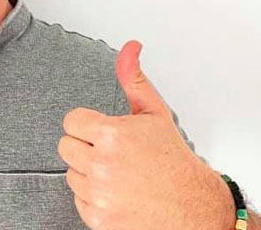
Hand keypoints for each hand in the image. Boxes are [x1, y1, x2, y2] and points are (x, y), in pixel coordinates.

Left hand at [57, 40, 233, 229]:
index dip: (88, 124)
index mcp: (112, 134)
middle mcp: (102, 164)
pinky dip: (94, 198)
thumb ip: (134, 79)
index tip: (104, 131)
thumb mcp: (155, 114)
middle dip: (86, 146)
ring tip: (119, 174)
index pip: (71, 121)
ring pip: (71, 173)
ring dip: (89, 173)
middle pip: (66, 146)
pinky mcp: (98, 218)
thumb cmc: (173, 160)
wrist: (194, 207)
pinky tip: (118, 193)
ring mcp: (99, 193)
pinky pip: (78, 199)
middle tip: (113, 153)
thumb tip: (130, 48)